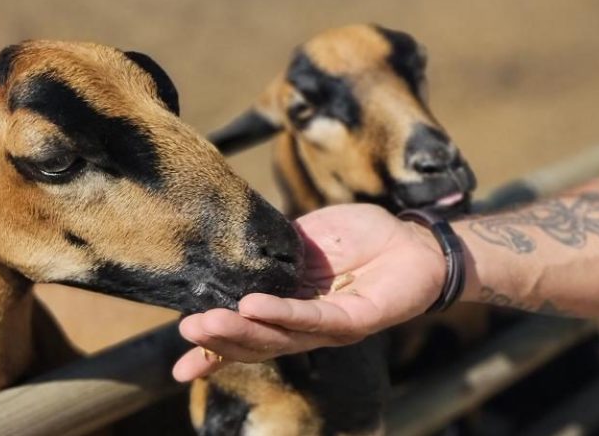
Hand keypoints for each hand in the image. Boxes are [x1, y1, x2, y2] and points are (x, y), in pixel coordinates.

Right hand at [172, 203, 444, 381]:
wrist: (418, 240)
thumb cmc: (368, 236)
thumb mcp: (313, 233)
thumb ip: (282, 246)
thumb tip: (242, 249)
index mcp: (293, 307)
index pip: (250, 333)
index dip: (216, 351)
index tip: (180, 364)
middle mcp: (308, 325)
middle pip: (258, 340)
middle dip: (219, 339)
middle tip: (186, 330)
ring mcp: (331, 326)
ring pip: (279, 337)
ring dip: (241, 332)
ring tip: (206, 324)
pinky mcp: (355, 319)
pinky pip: (313, 319)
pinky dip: (280, 314)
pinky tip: (252, 307)